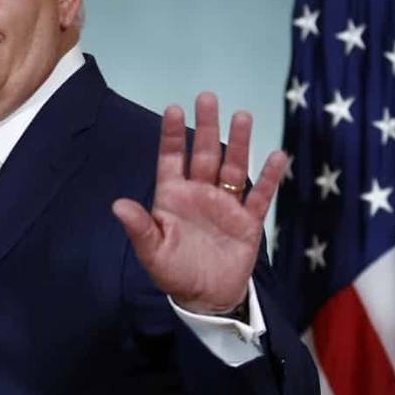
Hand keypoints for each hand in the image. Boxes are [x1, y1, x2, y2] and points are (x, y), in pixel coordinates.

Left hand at [112, 92, 285, 314]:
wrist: (206, 298)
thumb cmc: (174, 271)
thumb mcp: (152, 252)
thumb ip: (139, 228)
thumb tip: (118, 205)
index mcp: (173, 196)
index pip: (171, 158)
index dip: (171, 134)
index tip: (173, 108)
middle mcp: (199, 193)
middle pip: (204, 153)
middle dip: (206, 126)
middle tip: (207, 97)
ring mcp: (225, 204)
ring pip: (232, 166)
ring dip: (238, 143)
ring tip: (241, 115)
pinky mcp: (248, 221)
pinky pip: (259, 195)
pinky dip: (268, 177)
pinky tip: (277, 155)